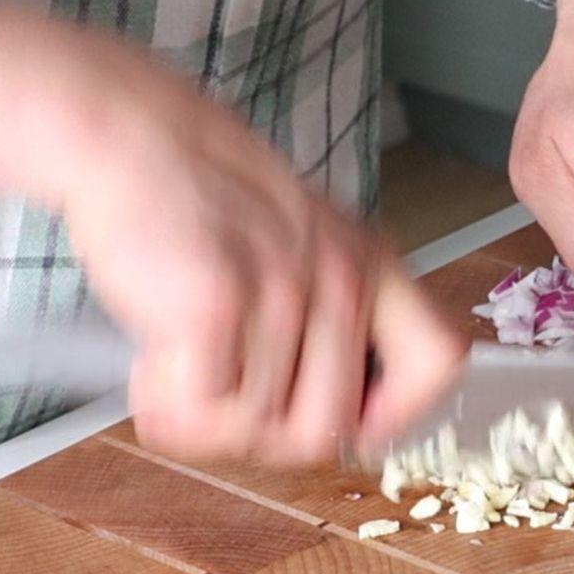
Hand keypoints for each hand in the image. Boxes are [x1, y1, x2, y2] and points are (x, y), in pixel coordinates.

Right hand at [0, 0, 465, 461]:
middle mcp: (341, 280)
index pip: (441, 362)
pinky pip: (202, 410)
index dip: (400, 413)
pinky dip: (166, 404)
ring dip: (203, 418)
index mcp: (373, 266)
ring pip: (255, 430)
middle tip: (220, 397)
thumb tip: (339, 421)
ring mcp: (283, 293)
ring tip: (177, 361)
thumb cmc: (206, 197)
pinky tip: (153, 361)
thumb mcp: (304, 244)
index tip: (349, 423)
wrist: (132, 138)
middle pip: (327, 430)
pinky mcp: (219, 305)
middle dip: (261, 435)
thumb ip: (333, 319)